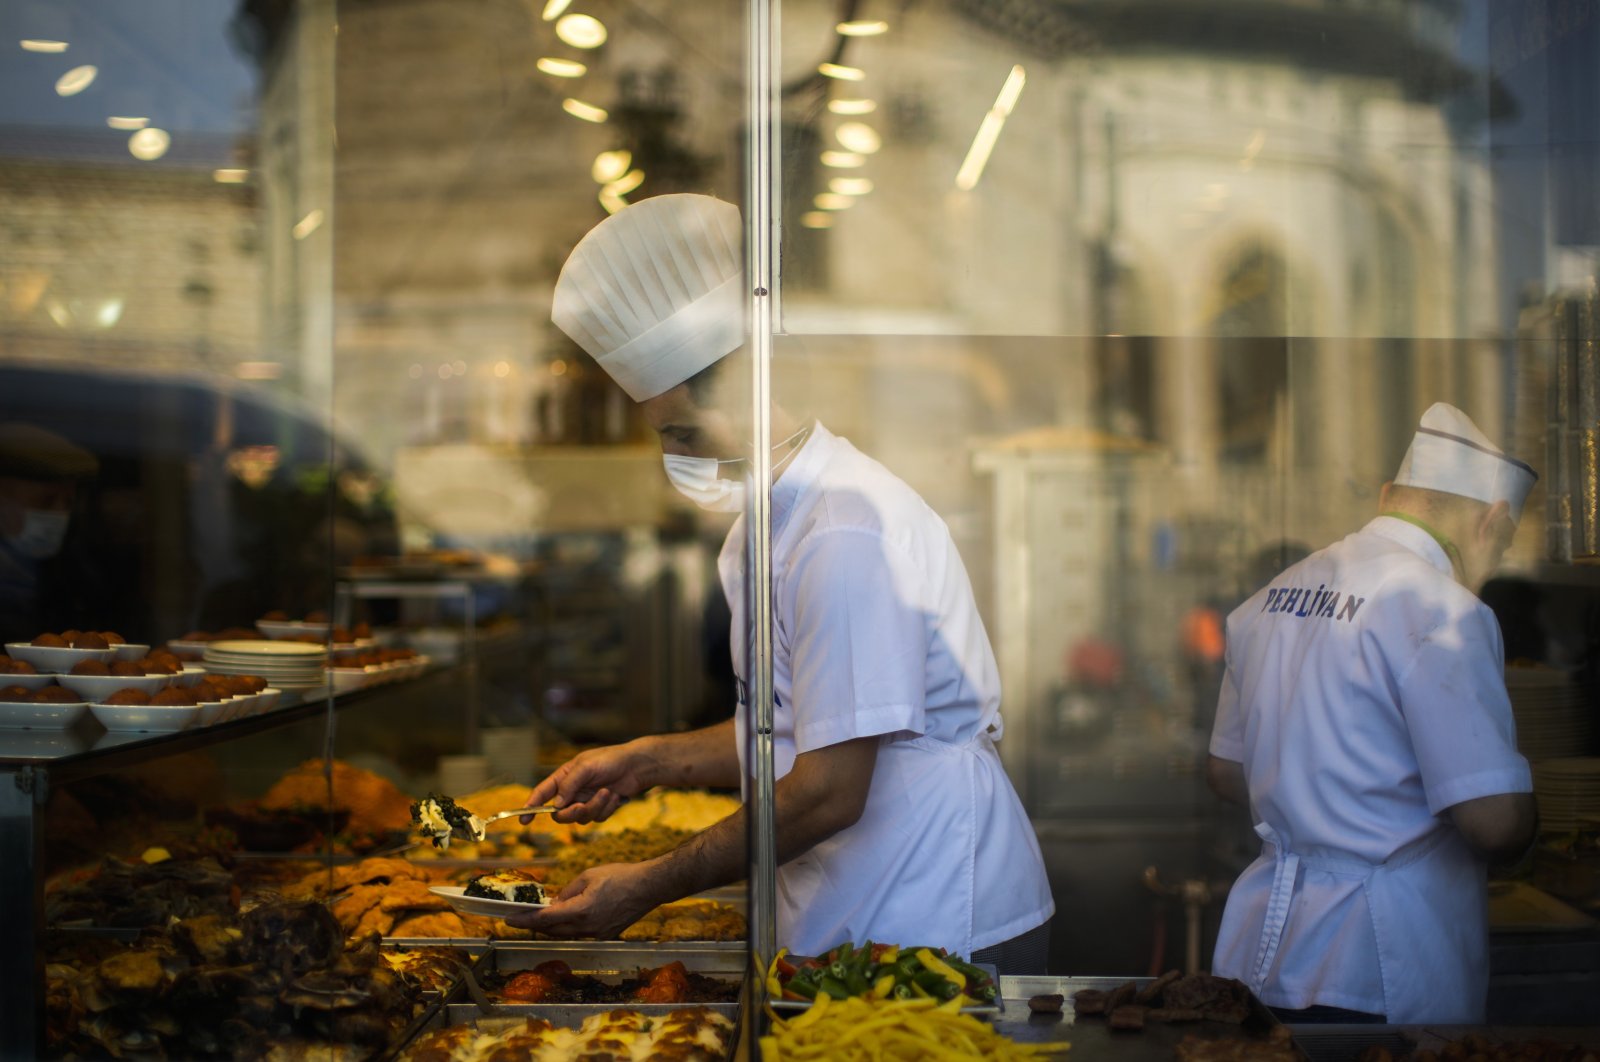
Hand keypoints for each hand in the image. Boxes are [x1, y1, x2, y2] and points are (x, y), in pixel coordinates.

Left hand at [504, 861, 660, 937]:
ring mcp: (597, 934)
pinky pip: (579, 933)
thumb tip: (554, 903)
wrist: (648, 887)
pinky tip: (565, 918)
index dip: (524, 919)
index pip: (544, 918)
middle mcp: (587, 927)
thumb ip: (567, 892)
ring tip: (539, 917)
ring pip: (565, 934)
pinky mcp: (605, 935)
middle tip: (519, 918)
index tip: (508, 919)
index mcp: (581, 910)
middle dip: (534, 924)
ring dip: (551, 927)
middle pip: (552, 930)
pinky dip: (568, 927)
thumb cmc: (620, 876)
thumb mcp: (588, 876)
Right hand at [523, 742, 654, 824]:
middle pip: (560, 814)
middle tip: (581, 806)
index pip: (542, 793)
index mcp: (564, 777)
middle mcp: (572, 791)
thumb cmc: (610, 760)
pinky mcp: (600, 808)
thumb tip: (556, 804)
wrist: (637, 766)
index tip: (523, 819)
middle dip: (571, 812)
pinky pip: (597, 818)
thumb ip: (569, 785)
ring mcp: (586, 800)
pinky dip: (607, 808)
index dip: (531, 806)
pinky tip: (616, 796)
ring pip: (581, 818)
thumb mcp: (586, 767)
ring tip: (608, 792)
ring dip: (595, 807)